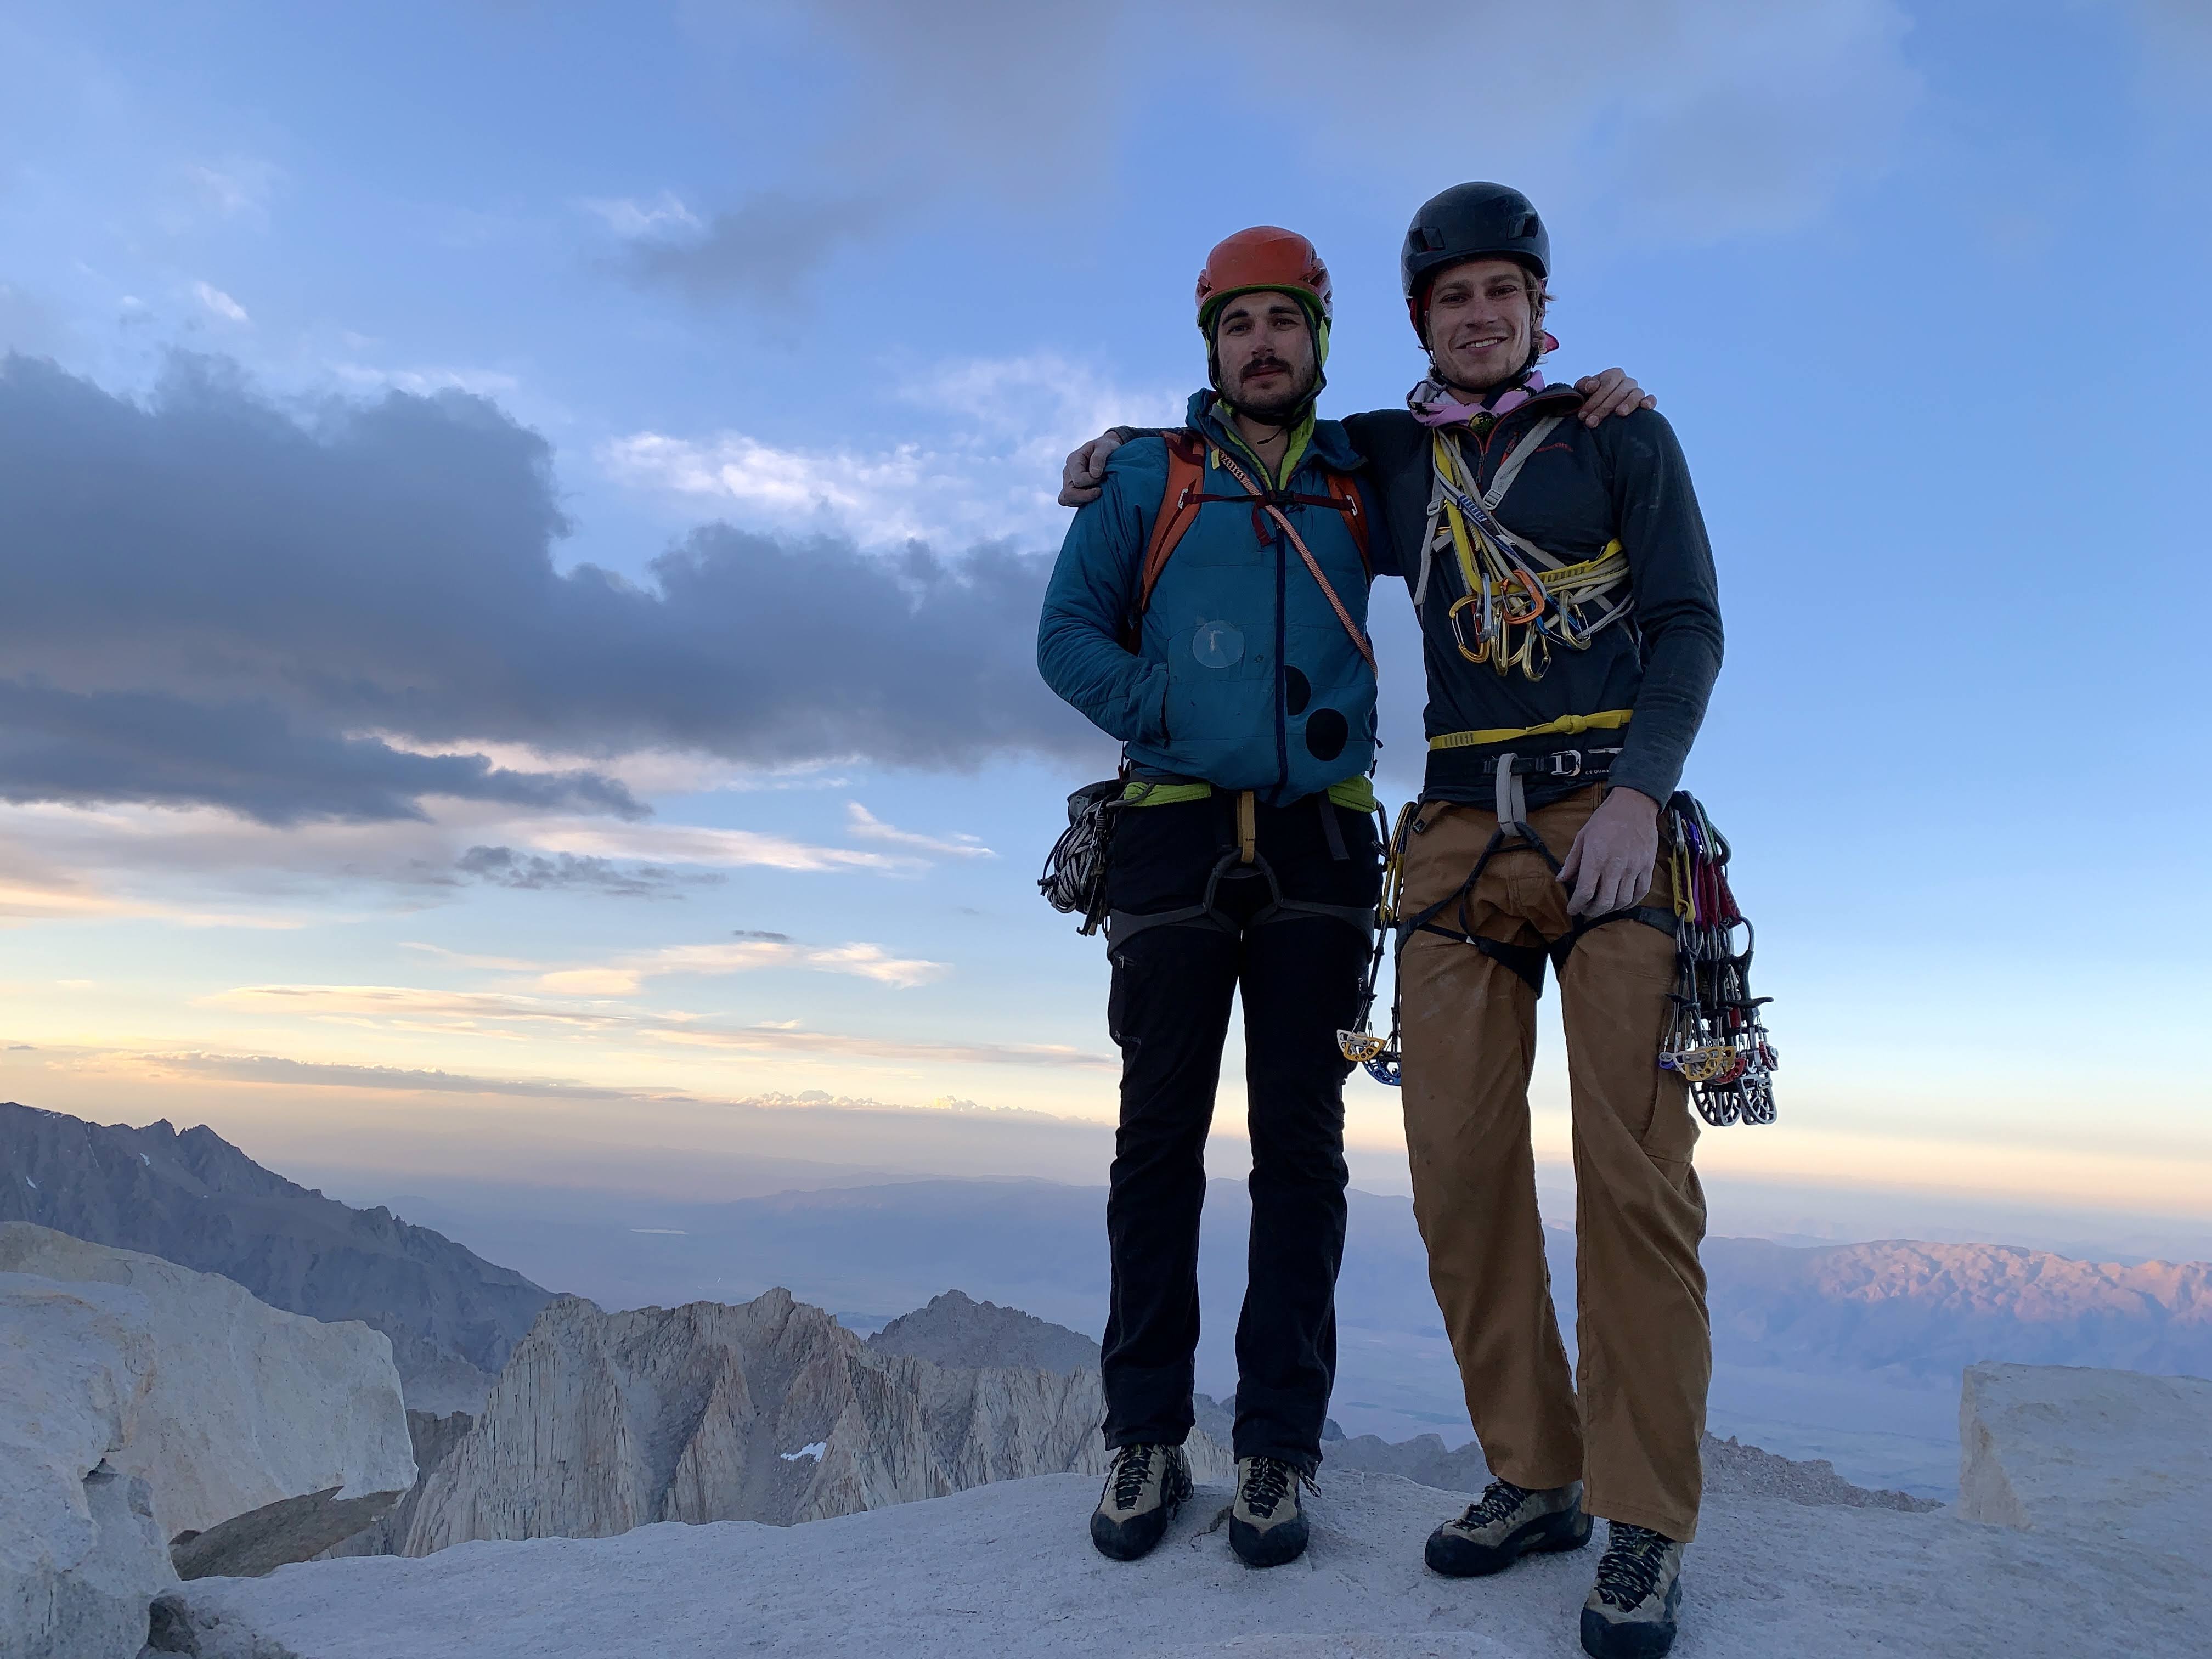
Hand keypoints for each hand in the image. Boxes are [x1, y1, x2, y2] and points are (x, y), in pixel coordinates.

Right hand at [1058, 431, 1126, 506]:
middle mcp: (1068, 472)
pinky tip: (1093, 498)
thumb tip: (1094, 474)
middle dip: (1086, 496)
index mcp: (1073, 460)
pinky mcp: (1073, 490)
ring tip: (1097, 493)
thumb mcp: (1106, 447)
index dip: (1092, 482)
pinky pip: (1070, 502)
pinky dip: (1081, 502)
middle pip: (1068, 493)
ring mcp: (1068, 482)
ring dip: (1082, 500)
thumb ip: (1099, 458)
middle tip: (1100, 491)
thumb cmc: (1107, 447)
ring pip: (1066, 500)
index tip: (1104, 477)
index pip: (1078, 480)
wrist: (1107, 450)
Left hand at [1558, 787, 1660, 916]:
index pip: (1585, 892)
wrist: (1634, 805)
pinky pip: (1641, 893)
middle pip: (1604, 902)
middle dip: (1592, 911)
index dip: (1577, 905)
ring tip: (1602, 907)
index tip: (1572, 909)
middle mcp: (1616, 865)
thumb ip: (1572, 861)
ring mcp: (1634, 867)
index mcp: (1596, 858)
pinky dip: (1630, 903)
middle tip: (1585, 910)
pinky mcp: (1647, 866)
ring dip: (1610, 909)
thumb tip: (1561, 879)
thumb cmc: (1606, 819)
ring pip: (1623, 901)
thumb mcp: (1582, 836)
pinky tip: (1621, 902)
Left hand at [1571, 368, 1656, 427]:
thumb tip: (1592, 386)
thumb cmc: (1591, 399)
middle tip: (1591, 422)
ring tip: (1619, 413)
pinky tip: (1644, 407)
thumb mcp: (1583, 391)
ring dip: (1628, 403)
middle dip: (1603, 408)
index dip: (1594, 400)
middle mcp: (1627, 382)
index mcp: (1613, 375)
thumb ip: (1584, 385)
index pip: (1606, 384)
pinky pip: (1651, 399)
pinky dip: (1650, 401)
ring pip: (1636, 394)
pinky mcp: (1646, 401)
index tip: (1582, 415)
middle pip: (1619, 391)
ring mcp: (1638, 391)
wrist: (1601, 409)